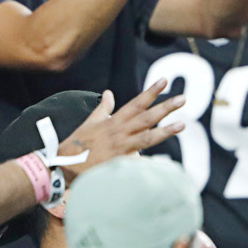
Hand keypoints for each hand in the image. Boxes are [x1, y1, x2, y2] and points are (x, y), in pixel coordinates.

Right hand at [57, 80, 185, 179]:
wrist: (65, 165)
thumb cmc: (79, 143)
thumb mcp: (91, 122)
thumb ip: (104, 108)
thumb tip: (109, 93)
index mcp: (114, 121)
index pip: (136, 103)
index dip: (151, 92)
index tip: (164, 81)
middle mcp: (120, 132)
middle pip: (146, 117)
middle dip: (165, 107)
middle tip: (183, 98)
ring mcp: (121, 148)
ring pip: (147, 138)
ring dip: (165, 131)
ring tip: (182, 124)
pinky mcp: (120, 164)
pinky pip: (139, 163)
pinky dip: (151, 164)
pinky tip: (166, 166)